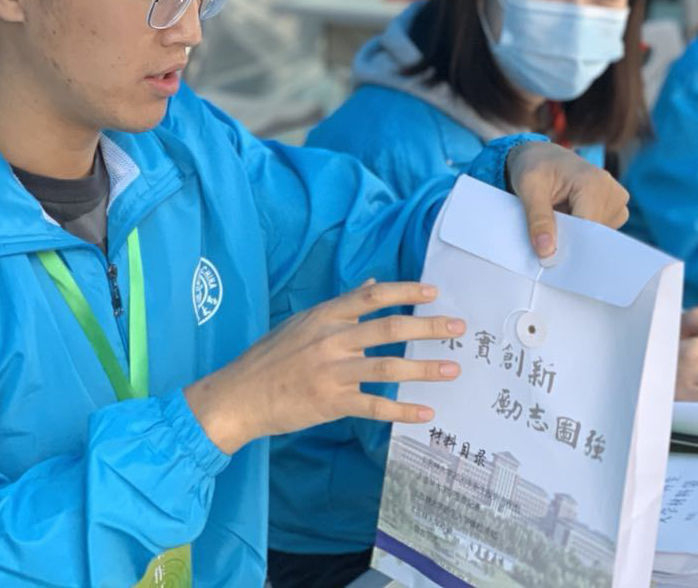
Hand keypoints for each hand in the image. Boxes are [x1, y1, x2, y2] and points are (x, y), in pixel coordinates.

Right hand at [185, 281, 464, 454]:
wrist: (238, 396)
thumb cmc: (270, 358)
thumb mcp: (301, 322)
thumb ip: (340, 305)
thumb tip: (372, 283)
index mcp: (325, 316)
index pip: (372, 297)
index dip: (405, 292)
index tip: (434, 292)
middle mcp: (332, 339)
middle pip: (389, 327)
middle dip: (428, 327)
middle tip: (458, 328)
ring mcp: (332, 371)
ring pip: (387, 365)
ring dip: (424, 368)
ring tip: (452, 369)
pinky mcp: (330, 402)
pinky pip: (373, 404)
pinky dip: (401, 410)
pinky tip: (425, 413)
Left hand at [506, 142, 628, 262]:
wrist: (543, 155)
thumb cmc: (535, 165)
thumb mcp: (528, 187)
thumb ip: (537, 219)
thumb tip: (546, 251)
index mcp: (593, 183)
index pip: (588, 228)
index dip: (568, 245)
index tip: (548, 257)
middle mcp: (612, 191)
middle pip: (594, 234)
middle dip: (570, 240)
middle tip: (545, 237)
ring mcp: (617, 200)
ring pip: (598, 236)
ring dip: (576, 235)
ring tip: (557, 217)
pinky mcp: (615, 208)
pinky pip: (600, 231)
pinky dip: (582, 231)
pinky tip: (567, 217)